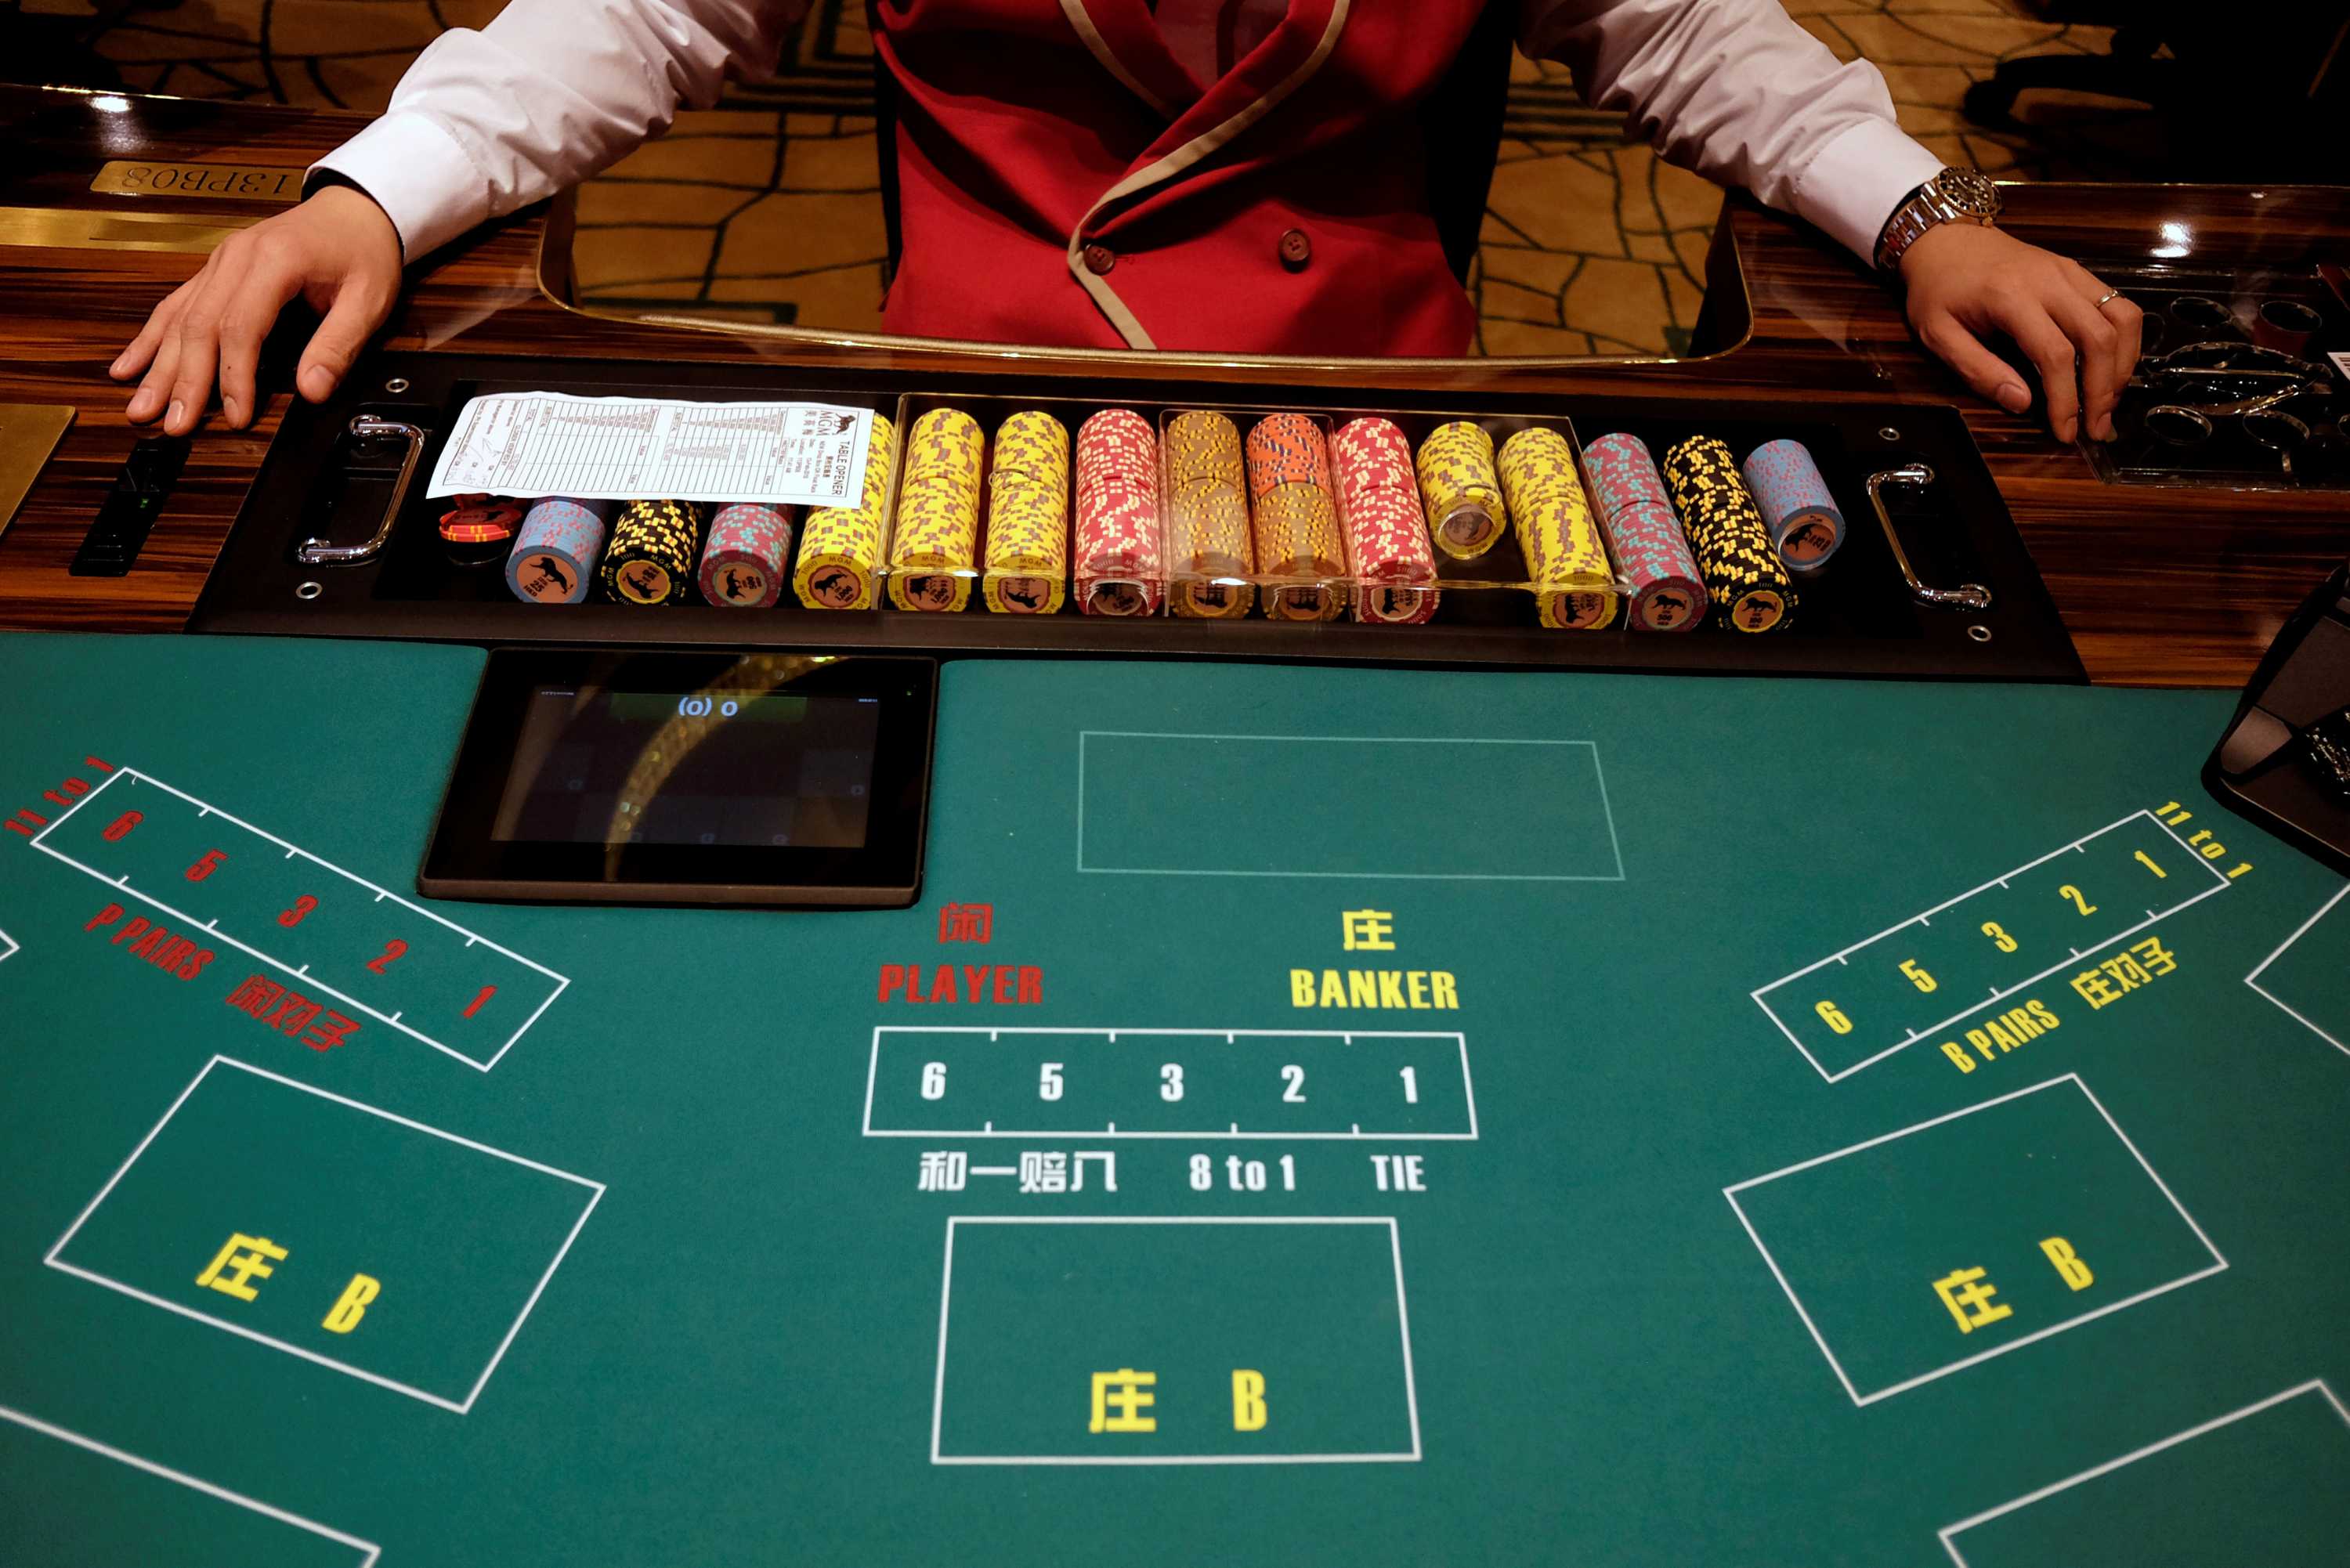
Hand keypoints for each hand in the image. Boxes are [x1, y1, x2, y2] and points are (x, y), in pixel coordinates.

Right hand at [111, 184, 402, 435]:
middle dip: (183, 379)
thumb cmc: (363, 251)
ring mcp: (220, 262)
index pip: (241, 325)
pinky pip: (176, 304)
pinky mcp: (215, 270)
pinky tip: (129, 365)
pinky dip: (151, 338)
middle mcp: (236, 257)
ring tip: (141, 406)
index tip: (235, 414)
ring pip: (179, 316)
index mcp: (274, 260)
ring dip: (158, 365)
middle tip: (174, 423)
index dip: (234, 374)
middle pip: (199, 324)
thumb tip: (313, 390)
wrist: (355, 209)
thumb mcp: (368, 300)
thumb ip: (338, 345)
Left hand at [1898, 222, 2141, 443]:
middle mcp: (2050, 280)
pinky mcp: (2078, 272)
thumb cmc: (1939, 289)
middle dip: (2103, 389)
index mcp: (2010, 297)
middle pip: (2098, 337)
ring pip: (2121, 318)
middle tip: (2096, 426)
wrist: (1946, 241)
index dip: (2066, 398)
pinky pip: (2119, 305)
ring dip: (2123, 364)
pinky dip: (2124, 340)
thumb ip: (1978, 370)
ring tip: (2108, 401)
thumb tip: (2021, 403)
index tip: (2066, 431)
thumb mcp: (1939, 335)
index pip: (2054, 354)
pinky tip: (2111, 368)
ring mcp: (2070, 272)